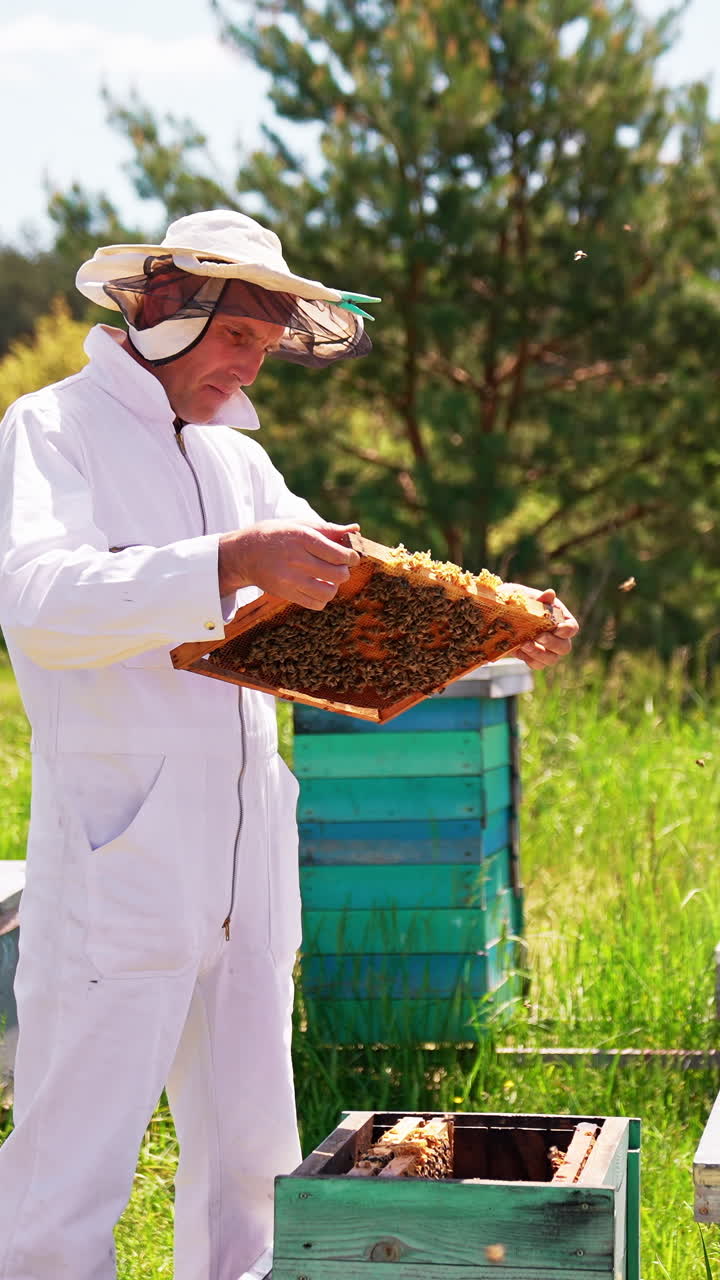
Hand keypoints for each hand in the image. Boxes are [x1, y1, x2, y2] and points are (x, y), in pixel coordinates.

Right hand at [218, 520, 360, 609]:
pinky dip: (322, 598)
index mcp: (302, 538)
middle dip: (344, 571)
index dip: (351, 558)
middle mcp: (296, 559)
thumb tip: (355, 530)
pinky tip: (317, 588)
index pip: (338, 554)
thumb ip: (328, 529)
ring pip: (328, 592)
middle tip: (339, 567)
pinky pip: (315, 604)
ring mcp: (290, 579)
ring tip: (328, 579)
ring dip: (333, 586)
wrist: (243, 554)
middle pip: (337, 574)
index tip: (351, 557)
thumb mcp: (299, 524)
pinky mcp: (285, 593)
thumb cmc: (275, 535)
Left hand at [505, 585, 578, 669]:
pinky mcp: (535, 659)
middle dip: (552, 643)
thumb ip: (541, 598)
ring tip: (525, 644)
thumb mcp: (531, 597)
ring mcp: (549, 651)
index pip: (572, 629)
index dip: (566, 630)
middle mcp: (559, 639)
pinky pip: (537, 665)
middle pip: (564, 647)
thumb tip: (550, 594)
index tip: (555, 627)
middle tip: (538, 636)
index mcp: (562, 621)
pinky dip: (528, 658)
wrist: (506, 615)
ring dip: (538, 653)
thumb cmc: (523, 603)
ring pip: (551, 659)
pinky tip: (518, 649)